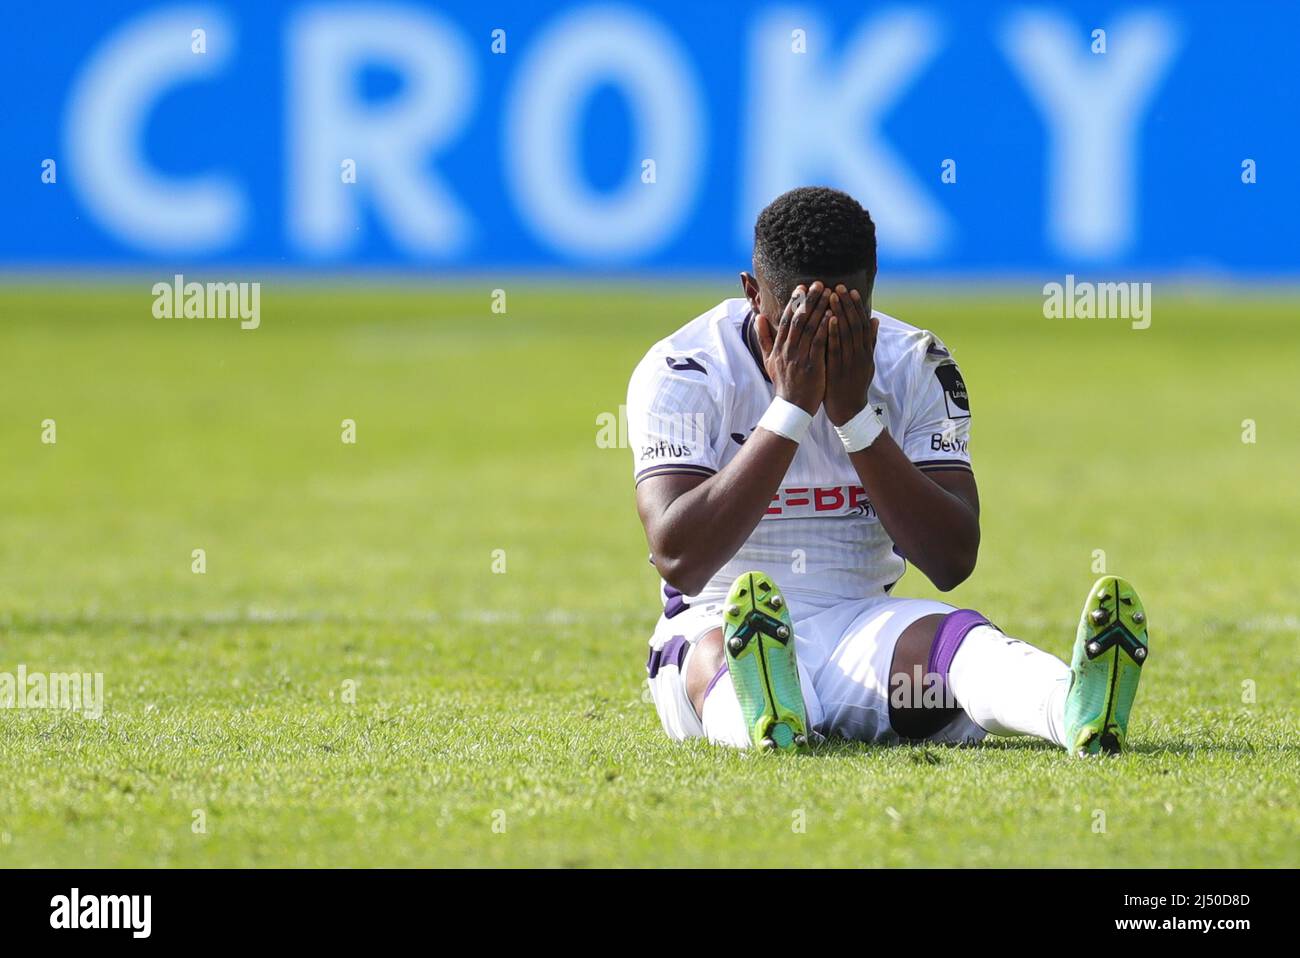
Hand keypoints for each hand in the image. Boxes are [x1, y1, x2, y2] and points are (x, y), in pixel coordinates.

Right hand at [756, 282, 831, 414]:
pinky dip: (825, 328)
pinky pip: (818, 343)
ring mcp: (800, 357)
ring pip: (809, 328)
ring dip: (819, 309)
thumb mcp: (768, 360)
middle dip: (808, 300)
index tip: (802, 287)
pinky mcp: (812, 365)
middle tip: (818, 284)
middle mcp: (788, 350)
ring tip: (828, 293)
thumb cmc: (784, 383)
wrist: (792, 407)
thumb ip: (764, 338)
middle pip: (798, 319)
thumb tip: (759, 318)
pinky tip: (832, 315)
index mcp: (779, 347)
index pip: (786, 320)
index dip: (794, 302)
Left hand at [825, 285, 878, 425]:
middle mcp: (859, 354)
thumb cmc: (854, 384)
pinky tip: (828, 319)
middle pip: (853, 324)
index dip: (856, 306)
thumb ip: (869, 342)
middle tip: (838, 286)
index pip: (861, 323)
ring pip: (845, 333)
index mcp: (865, 351)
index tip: (850, 290)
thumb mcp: (866, 363)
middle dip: (846, 304)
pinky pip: (835, 349)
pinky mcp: (838, 370)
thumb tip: (874, 319)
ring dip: (839, 313)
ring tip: (831, 296)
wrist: (849, 411)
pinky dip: (833, 333)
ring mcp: (849, 362)